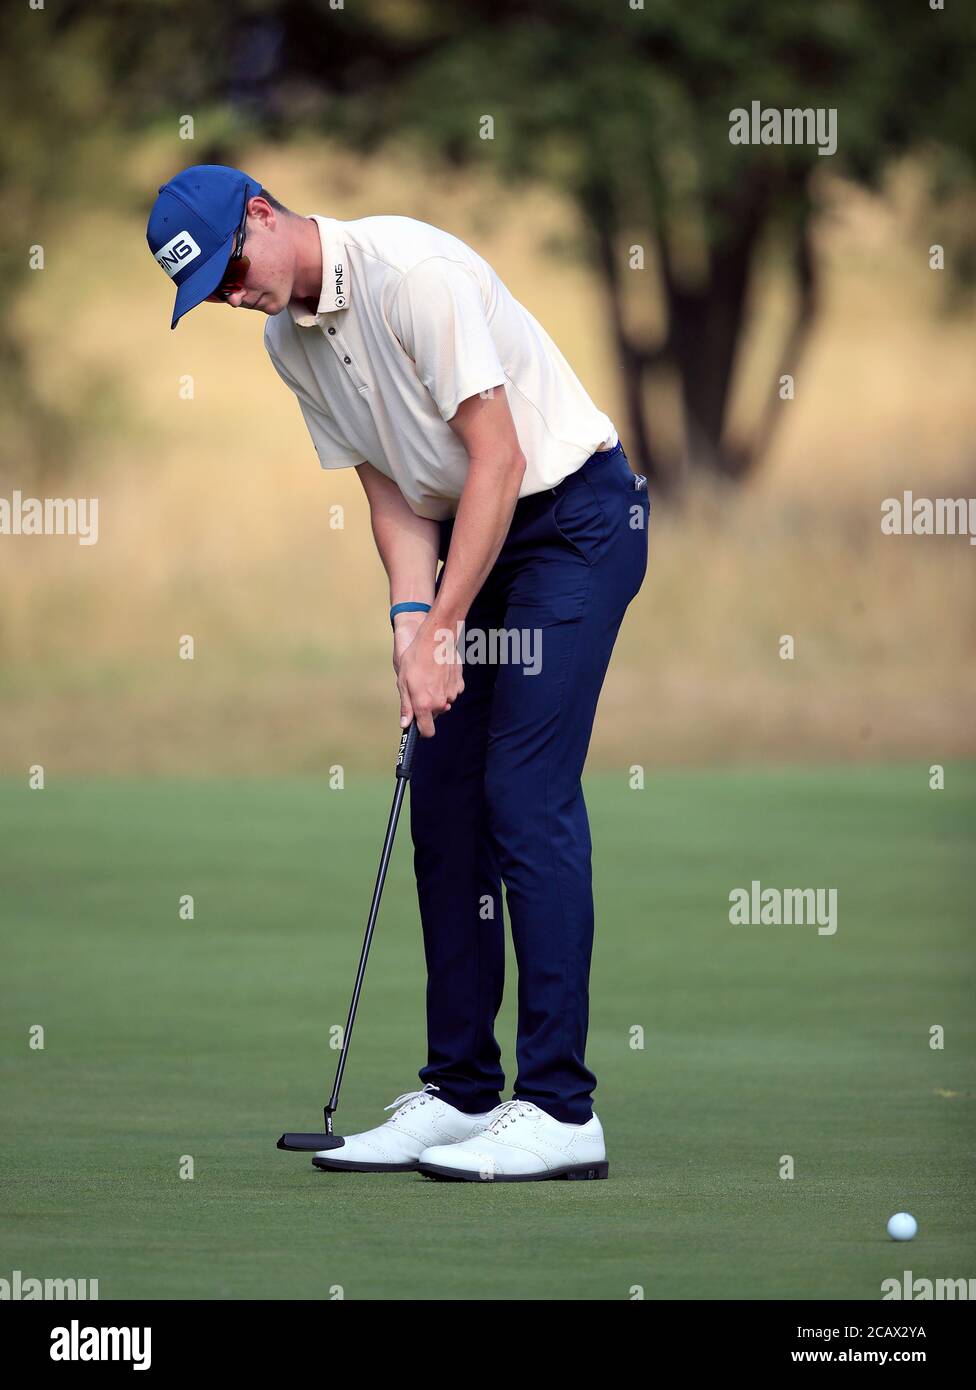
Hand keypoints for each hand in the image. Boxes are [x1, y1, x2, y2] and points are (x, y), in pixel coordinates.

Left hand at [396, 616, 463, 737]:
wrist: (436, 639)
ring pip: (443, 702)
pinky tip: (438, 673)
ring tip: (429, 677)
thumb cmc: (416, 659)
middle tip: (419, 688)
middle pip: (435, 714)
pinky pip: (451, 692)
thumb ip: (406, 706)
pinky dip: (445, 686)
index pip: (428, 731)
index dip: (422, 730)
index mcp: (425, 704)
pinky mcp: (459, 685)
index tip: (418, 725)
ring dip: (437, 695)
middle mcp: (440, 703)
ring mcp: (452, 694)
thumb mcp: (403, 682)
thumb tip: (405, 724)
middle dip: (428, 706)